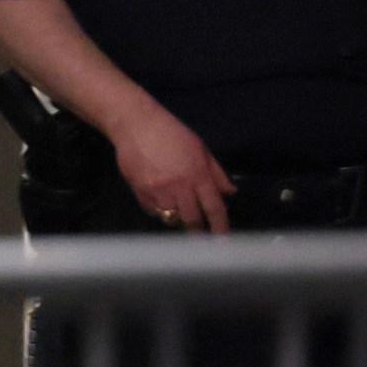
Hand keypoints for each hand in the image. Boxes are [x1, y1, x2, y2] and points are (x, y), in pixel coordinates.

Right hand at [109, 100, 232, 233]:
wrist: (136, 125)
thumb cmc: (171, 133)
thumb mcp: (200, 148)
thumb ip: (216, 172)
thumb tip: (229, 192)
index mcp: (198, 174)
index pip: (214, 208)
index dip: (220, 227)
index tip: (223, 240)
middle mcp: (179, 186)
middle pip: (192, 220)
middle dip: (198, 231)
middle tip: (200, 237)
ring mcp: (158, 191)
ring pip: (171, 219)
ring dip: (178, 219)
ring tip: (180, 212)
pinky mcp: (140, 192)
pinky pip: (153, 211)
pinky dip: (159, 210)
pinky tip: (161, 201)